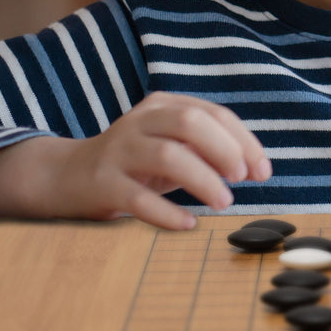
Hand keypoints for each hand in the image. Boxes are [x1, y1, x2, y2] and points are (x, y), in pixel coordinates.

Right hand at [0, 92, 271, 229]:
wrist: (67, 176)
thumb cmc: (137, 162)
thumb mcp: (172, 145)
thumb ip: (207, 148)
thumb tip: (255, 166)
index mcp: (163, 105)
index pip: (212, 114)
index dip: (243, 141)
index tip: (262, 171)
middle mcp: (140, 121)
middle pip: (189, 123)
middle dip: (224, 149)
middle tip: (241, 178)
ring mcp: (119, 151)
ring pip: (167, 156)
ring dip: (202, 179)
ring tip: (224, 201)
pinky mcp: (102, 184)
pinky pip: (137, 199)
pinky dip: (166, 213)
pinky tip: (188, 225)